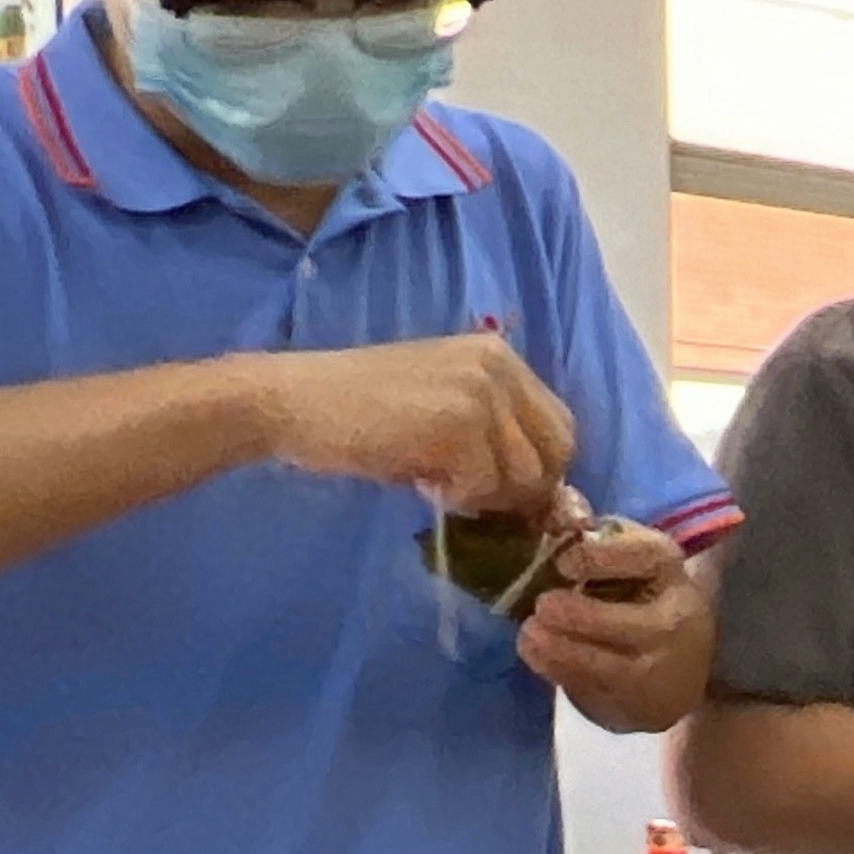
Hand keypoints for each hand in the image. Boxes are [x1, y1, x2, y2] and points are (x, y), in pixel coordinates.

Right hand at [260, 332, 573, 515]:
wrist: (294, 401)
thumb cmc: (360, 412)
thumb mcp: (441, 408)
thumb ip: (493, 434)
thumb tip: (540, 495)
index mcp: (499, 355)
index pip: (560, 425)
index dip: (541, 468)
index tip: (508, 494)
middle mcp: (499, 365)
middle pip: (556, 452)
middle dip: (524, 489)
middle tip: (475, 498)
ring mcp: (481, 392)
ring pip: (525, 475)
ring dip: (487, 496)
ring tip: (438, 482)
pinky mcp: (458, 424)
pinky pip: (484, 487)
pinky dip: (458, 498)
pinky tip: (422, 481)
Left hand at [517, 515, 703, 726]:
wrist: (681, 665)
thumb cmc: (639, 592)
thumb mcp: (625, 555)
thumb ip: (592, 533)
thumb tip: (559, 501)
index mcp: (668, 569)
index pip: (645, 557)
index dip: (601, 558)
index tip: (565, 562)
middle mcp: (674, 619)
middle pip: (628, 623)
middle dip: (578, 616)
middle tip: (541, 607)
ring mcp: (658, 667)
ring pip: (606, 664)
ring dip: (559, 650)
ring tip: (528, 636)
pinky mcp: (638, 703)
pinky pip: (593, 689)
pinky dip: (558, 672)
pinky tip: (537, 655)